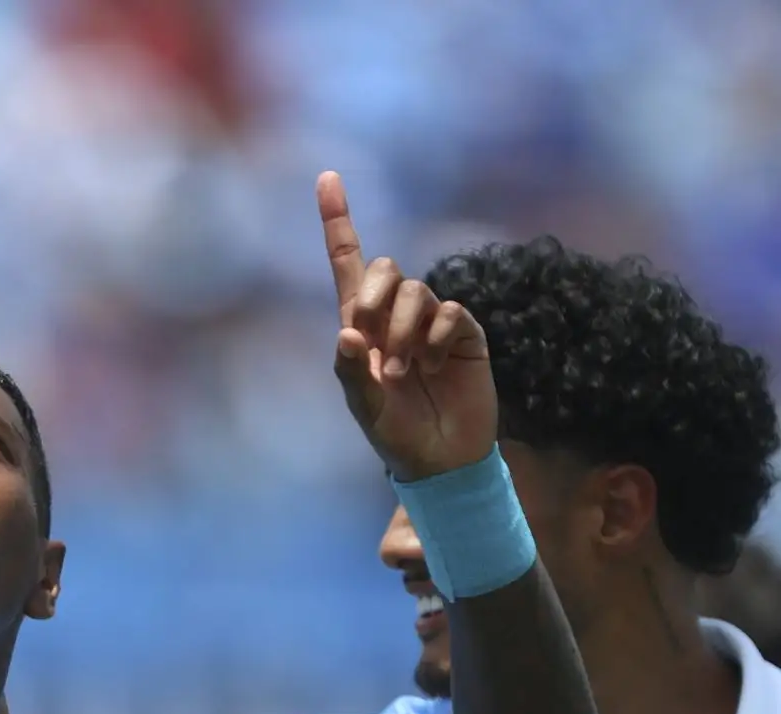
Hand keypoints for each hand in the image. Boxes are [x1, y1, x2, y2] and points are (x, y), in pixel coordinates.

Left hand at [319, 171, 495, 479]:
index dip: (338, 221)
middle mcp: (396, 315)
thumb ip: (350, 371)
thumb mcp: (363, 407)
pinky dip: (435, 336)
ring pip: (415, 290)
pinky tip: (432, 366)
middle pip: (384, 267)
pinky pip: (450, 311)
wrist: (442, 459)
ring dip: (404, 329)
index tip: (326, 177)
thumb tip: (348, 332)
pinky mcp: (465, 332)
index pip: (348, 264)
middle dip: (374, 294)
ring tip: (403, 370)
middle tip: (370, 335)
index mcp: (363, 326)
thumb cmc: (395, 432)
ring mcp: (432, 321)